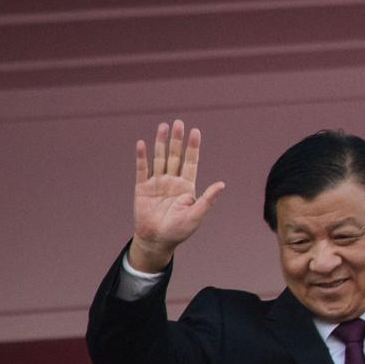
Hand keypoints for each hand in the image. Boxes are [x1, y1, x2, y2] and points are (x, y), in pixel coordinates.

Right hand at [130, 120, 225, 271]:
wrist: (157, 241)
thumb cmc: (179, 231)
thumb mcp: (196, 215)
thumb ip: (207, 199)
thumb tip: (222, 184)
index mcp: (187, 186)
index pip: (191, 162)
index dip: (193, 147)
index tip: (196, 131)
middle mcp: (172, 181)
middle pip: (175, 156)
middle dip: (177, 140)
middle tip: (179, 122)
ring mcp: (157, 183)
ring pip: (160, 159)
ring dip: (161, 143)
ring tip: (163, 126)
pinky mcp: (142, 188)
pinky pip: (142, 169)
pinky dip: (142, 157)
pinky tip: (142, 144)